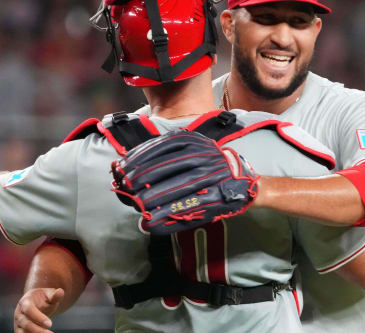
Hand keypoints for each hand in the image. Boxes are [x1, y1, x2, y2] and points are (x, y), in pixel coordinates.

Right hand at [14, 287, 63, 332]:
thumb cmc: (44, 299)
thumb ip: (55, 295)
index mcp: (25, 302)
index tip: (50, 324)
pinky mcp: (20, 330)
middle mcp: (19, 313)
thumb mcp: (49, 295)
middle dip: (38, 330)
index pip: (29, 310)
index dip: (38, 317)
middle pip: (25, 323)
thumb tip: (60, 291)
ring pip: (23, 332)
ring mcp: (18, 323)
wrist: (36, 303)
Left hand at [111, 129, 258, 233]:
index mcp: (194, 141)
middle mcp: (202, 156)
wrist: (243, 182)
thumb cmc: (208, 167)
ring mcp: (210, 177)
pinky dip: (166, 218)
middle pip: (164, 168)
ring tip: (138, 207)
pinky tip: (151, 224)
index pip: (160, 147)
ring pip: (175, 189)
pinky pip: (186, 208)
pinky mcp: (214, 199)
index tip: (121, 169)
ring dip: (152, 200)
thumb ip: (163, 155)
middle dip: (141, 180)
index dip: (138, 159)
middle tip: (125, 189)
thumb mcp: (189, 150)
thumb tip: (127, 164)